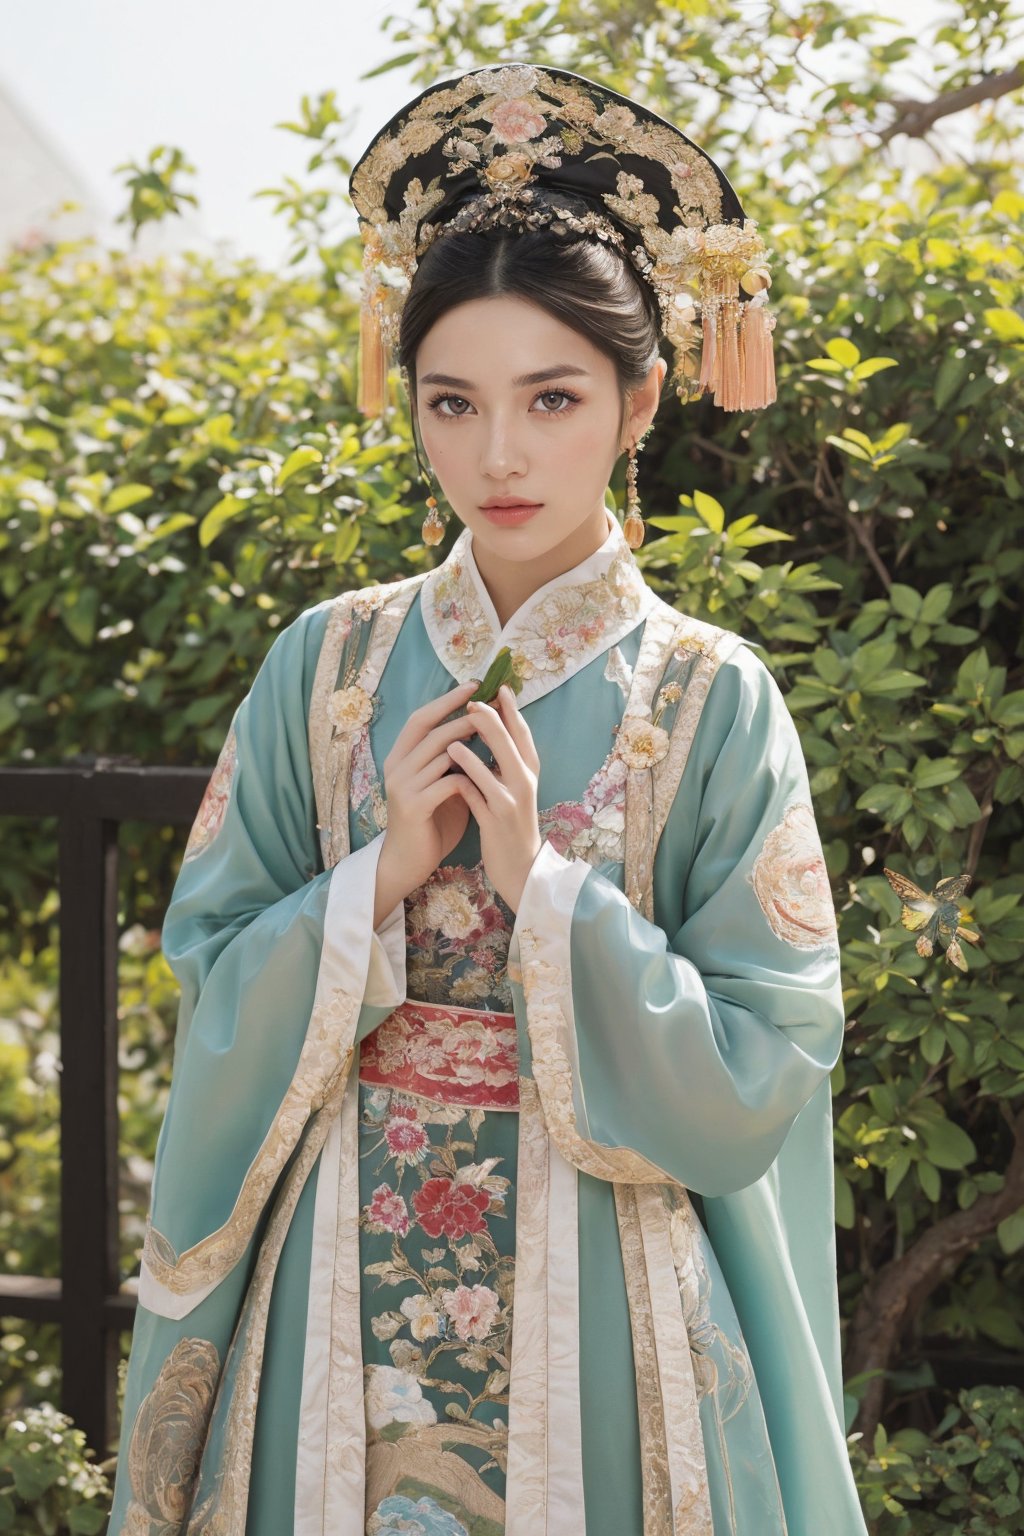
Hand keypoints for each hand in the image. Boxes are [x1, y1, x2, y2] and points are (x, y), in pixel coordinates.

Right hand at [374, 680, 479, 924]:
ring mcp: (402, 786)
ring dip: (469, 743)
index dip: (447, 699)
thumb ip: (451, 759)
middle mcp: (396, 766)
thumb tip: (479, 729)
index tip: (474, 684)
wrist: (409, 861)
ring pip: (439, 753)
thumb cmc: (430, 820)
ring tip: (494, 734)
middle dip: (462, 713)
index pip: (422, 717)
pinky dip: (466, 776)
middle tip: (489, 703)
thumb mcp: (440, 783)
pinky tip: (483, 775)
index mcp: (400, 757)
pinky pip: (445, 783)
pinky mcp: (413, 807)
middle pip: (430, 729)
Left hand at [446, 683, 542, 911]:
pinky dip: (465, 781)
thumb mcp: (515, 788)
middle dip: (493, 721)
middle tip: (475, 702)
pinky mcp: (496, 821)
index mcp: (530, 771)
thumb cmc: (512, 822)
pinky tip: (450, 771)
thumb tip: (493, 727)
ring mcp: (511, 802)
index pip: (524, 735)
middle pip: (512, 745)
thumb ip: (506, 760)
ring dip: (475, 749)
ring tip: (455, 733)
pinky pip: (478, 796)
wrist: (520, 866)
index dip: (512, 711)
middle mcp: (525, 783)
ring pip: (495, 769)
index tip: (500, 688)